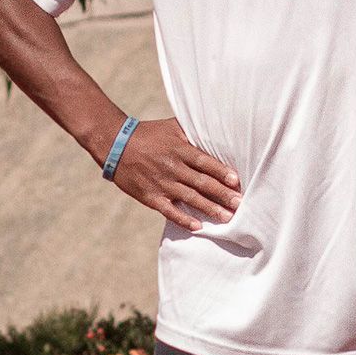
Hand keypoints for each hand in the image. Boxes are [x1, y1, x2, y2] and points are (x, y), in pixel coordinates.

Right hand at [108, 118, 240, 225]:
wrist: (115, 144)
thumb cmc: (149, 135)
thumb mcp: (171, 127)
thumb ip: (192, 130)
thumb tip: (217, 128)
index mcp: (179, 149)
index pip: (205, 162)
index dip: (221, 172)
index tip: (237, 181)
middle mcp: (172, 167)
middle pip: (201, 182)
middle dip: (222, 194)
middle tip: (240, 204)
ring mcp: (161, 183)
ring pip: (189, 198)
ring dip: (209, 209)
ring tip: (227, 218)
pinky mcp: (150, 196)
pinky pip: (169, 210)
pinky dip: (183, 219)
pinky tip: (198, 227)